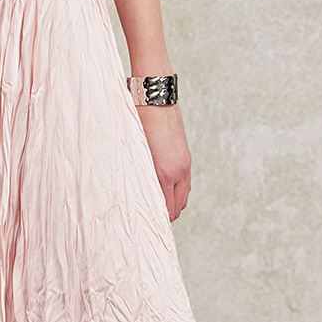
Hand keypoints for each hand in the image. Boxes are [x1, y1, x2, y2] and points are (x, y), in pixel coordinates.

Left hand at [136, 102, 191, 220]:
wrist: (155, 95)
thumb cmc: (138, 119)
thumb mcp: (135, 148)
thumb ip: (139, 172)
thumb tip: (136, 191)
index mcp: (164, 171)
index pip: (166, 210)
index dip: (158, 220)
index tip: (147, 226)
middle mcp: (179, 170)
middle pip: (177, 208)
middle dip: (165, 215)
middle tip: (149, 217)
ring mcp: (185, 163)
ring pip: (183, 197)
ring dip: (172, 203)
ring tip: (156, 204)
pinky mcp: (186, 156)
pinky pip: (185, 184)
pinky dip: (177, 190)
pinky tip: (164, 188)